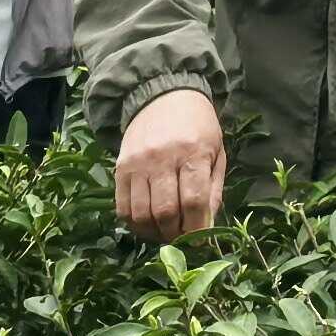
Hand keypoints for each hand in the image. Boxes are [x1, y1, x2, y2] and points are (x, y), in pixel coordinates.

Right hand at [112, 86, 223, 239]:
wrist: (162, 96)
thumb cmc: (197, 126)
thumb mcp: (216, 151)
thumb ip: (213, 189)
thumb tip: (207, 226)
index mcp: (194, 151)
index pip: (193, 200)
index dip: (197, 227)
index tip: (202, 240)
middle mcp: (163, 158)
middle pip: (165, 212)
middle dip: (176, 234)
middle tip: (183, 238)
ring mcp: (138, 164)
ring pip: (142, 214)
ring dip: (155, 233)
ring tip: (166, 232)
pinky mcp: (120, 169)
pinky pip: (123, 208)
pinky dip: (135, 224)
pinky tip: (148, 224)